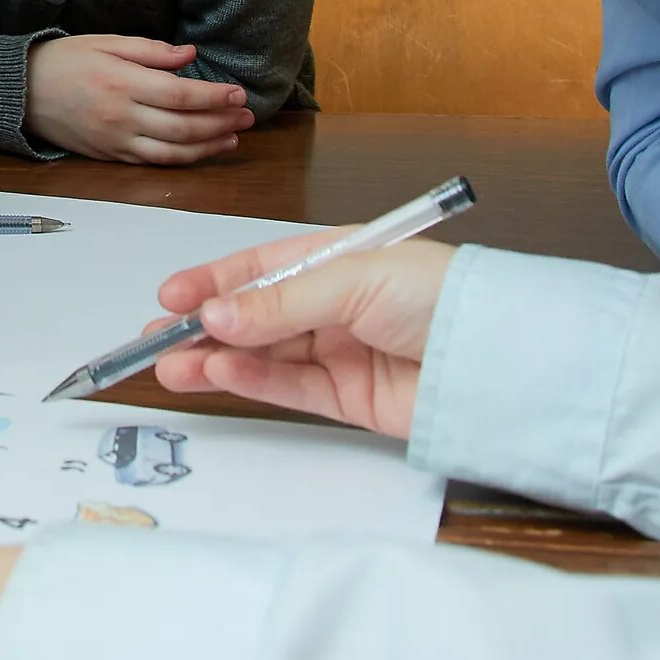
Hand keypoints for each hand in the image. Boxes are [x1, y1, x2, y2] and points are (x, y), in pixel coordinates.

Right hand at [22, 33, 253, 163]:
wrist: (22, 92)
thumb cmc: (64, 60)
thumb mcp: (106, 42)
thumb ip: (151, 50)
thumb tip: (190, 56)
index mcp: (123, 83)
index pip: (182, 95)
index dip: (215, 98)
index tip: (239, 94)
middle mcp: (122, 116)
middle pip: (184, 127)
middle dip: (221, 123)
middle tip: (247, 117)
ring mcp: (116, 141)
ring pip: (173, 152)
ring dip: (209, 147)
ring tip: (234, 138)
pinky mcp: (110, 156)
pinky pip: (154, 162)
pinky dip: (183, 160)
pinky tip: (202, 151)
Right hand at [150, 231, 456, 438]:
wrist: (501, 359)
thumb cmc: (442, 295)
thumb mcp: (354, 280)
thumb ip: (281, 304)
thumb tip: (217, 316)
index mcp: (340, 259)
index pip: (263, 268)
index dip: (215, 281)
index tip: (173, 297)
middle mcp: (337, 304)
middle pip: (256, 315)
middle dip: (206, 325)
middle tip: (158, 338)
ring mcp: (342, 352)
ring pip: (263, 355)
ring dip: (216, 358)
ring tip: (171, 365)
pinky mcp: (350, 399)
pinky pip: (289, 388)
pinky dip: (250, 382)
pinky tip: (216, 374)